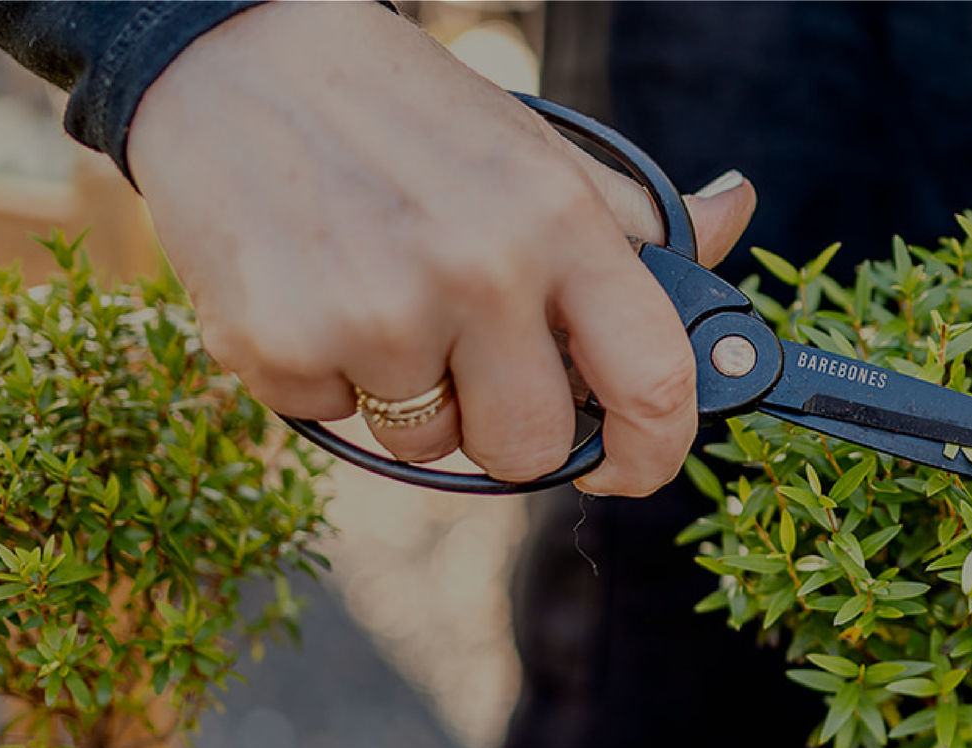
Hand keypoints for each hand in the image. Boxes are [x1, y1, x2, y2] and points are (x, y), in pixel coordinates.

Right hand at [128, 1, 757, 495]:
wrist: (237, 59)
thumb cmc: (404, 115)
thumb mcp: (534, 150)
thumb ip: (633, 217)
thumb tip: (734, 212)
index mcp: (559, 221)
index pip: (654, 379)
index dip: (656, 450)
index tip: (631, 464)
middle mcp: (477, 272)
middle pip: (530, 450)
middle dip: (506, 430)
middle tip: (468, 360)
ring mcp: (376, 315)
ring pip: (428, 449)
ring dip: (410, 399)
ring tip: (377, 294)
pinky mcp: (279, 345)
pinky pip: (333, 422)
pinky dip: (323, 377)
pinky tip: (313, 289)